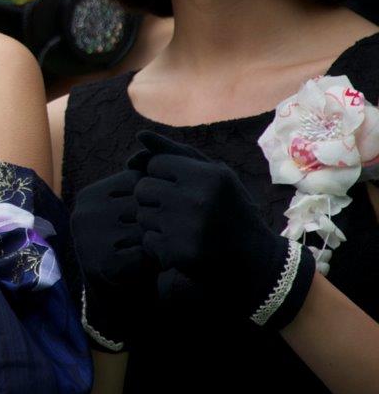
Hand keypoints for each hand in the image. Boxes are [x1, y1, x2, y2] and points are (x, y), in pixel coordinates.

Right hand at [70, 168, 157, 350]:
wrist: (121, 302)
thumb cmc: (134, 250)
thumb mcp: (135, 214)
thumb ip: (141, 185)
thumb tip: (151, 145)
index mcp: (90, 195)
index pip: (137, 182)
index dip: (157, 201)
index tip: (163, 217)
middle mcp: (83, 212)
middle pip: (141, 204)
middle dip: (160, 222)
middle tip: (169, 236)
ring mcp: (88, 238)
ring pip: (144, 227)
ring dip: (160, 241)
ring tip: (161, 251)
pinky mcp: (100, 263)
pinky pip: (143, 253)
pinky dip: (155, 261)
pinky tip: (152, 267)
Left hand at [134, 131, 314, 327]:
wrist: (255, 259)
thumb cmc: (231, 209)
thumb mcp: (215, 175)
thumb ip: (176, 152)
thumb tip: (139, 135)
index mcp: (207, 176)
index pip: (155, 164)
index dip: (162, 176)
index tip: (178, 187)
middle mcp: (196, 200)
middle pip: (142, 188)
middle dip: (153, 198)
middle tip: (176, 209)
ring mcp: (185, 228)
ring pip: (141, 214)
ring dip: (155, 221)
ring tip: (181, 227)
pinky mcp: (177, 253)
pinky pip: (147, 240)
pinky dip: (159, 244)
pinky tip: (181, 246)